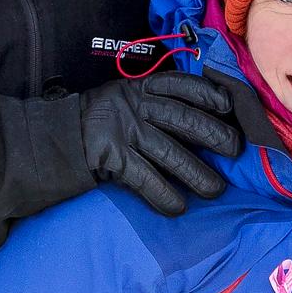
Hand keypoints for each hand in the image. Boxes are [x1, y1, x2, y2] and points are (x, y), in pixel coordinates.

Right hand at [79, 72, 241, 215]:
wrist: (57, 138)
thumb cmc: (105, 122)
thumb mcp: (128, 100)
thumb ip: (158, 106)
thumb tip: (208, 123)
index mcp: (141, 89)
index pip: (180, 85)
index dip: (207, 93)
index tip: (227, 106)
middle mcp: (135, 106)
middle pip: (182, 118)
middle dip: (213, 134)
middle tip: (234, 150)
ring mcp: (123, 131)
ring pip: (169, 152)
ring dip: (196, 173)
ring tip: (214, 189)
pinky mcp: (111, 157)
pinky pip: (144, 178)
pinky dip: (163, 195)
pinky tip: (178, 207)